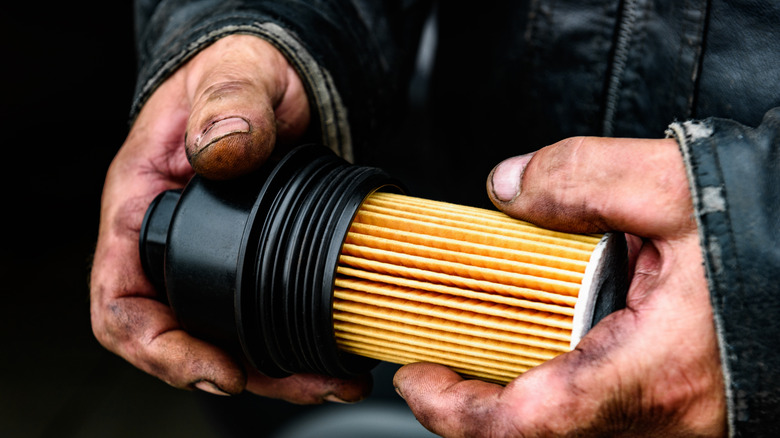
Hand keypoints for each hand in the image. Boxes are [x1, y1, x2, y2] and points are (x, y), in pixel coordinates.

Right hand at [90, 35, 369, 401]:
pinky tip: (336, 351)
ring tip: (333, 380)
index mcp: (142, 208)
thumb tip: (224, 152)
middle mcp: (174, 244)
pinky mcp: (256, 261)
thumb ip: (228, 109)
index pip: (122, 303)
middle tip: (302, 383)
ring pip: (231, 338)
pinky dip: (297, 343)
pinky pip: (266, 315)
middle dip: (239, 375)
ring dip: (279, 371)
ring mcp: (215, 258)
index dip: (160, 350)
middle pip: (184, 338)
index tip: (216, 371)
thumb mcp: (234, 78)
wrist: (274, 81)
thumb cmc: (239, 76)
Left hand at [393, 137, 726, 435]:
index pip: (527, 422)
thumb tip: (510, 188)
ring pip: (573, 431)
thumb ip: (581, 177)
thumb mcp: (675, 185)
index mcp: (654, 375)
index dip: (455, 411)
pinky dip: (559, 390)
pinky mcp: (685, 410)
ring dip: (517, 399)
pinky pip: (606, 417)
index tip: (414, 378)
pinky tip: (547, 348)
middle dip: (476, 407)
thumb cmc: (775, 235)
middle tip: (438, 362)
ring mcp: (678, 423)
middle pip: (540, 437)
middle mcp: (666, 419)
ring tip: (480, 352)